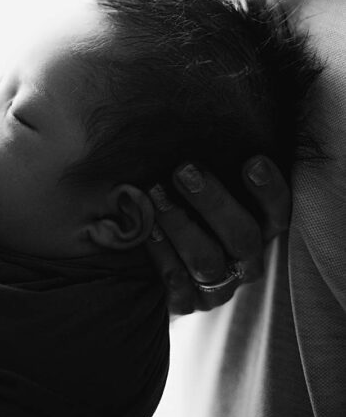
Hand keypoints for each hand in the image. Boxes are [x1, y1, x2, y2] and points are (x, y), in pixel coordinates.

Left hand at [145, 156, 290, 314]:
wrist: (140, 246)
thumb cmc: (175, 194)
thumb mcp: (193, 176)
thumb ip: (202, 157)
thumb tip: (187, 113)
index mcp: (256, 225)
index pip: (277, 213)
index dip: (269, 190)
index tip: (251, 160)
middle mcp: (242, 259)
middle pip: (243, 236)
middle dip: (214, 201)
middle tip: (184, 169)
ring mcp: (216, 286)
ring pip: (207, 261)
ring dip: (180, 224)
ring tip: (155, 192)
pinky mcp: (185, 303)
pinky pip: (177, 286)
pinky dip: (160, 254)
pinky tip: (145, 227)